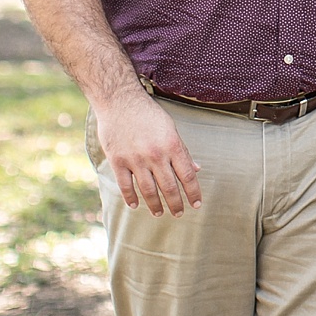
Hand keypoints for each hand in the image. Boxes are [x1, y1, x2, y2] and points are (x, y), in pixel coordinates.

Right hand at [93, 88, 201, 215]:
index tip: (197, 204)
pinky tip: (136, 205)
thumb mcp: (171, 128)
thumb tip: (196, 169)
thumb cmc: (149, 114)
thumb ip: (182, 151)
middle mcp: (156, 154)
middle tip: (179, 214)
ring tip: (160, 213)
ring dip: (155, 205)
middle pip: (169, 186)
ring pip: (148, 190)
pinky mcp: (117, 160)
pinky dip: (131, 197)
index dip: (193, 192)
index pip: (187, 175)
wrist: (119, 101)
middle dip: (176, 203)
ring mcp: (135, 159)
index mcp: (172, 145)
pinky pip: (125, 185)